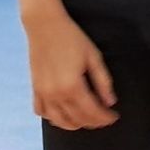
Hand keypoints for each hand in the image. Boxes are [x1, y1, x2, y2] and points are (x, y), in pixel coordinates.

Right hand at [23, 6, 116, 129]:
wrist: (44, 25)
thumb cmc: (71, 37)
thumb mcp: (93, 56)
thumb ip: (103, 81)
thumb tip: (110, 102)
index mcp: (72, 86)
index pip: (92, 112)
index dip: (105, 118)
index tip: (114, 117)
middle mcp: (56, 94)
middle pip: (77, 119)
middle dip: (94, 122)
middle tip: (104, 119)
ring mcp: (43, 93)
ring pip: (59, 121)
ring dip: (74, 124)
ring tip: (87, 120)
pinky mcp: (35, 88)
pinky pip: (41, 111)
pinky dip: (53, 117)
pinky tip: (63, 114)